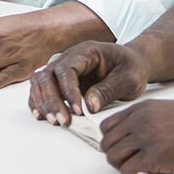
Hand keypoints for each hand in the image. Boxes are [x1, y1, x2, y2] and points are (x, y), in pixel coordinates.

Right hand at [28, 41, 150, 124]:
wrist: (134, 63)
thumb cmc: (132, 68)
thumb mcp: (128, 79)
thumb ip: (108, 91)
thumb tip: (88, 106)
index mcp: (85, 52)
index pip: (66, 70)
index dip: (68, 91)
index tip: (78, 110)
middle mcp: (68, 58)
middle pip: (47, 76)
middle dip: (52, 100)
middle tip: (63, 120)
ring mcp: (61, 68)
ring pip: (40, 82)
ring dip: (43, 102)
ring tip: (55, 120)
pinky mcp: (60, 80)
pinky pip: (42, 89)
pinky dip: (39, 102)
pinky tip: (43, 115)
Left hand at [100, 101, 173, 173]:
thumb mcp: (165, 109)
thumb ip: (143, 116)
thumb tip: (128, 129)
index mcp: (140, 109)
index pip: (106, 126)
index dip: (111, 139)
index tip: (120, 147)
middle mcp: (139, 122)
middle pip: (107, 143)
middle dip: (115, 154)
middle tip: (127, 161)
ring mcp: (146, 139)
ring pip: (113, 157)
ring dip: (122, 166)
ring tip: (135, 168)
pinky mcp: (155, 157)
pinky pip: (128, 170)